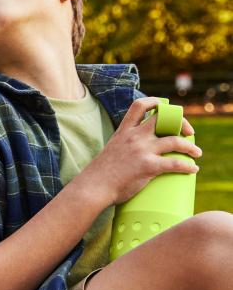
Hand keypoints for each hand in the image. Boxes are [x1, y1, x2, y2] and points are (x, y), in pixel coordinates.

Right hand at [79, 97, 201, 207]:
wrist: (94, 187)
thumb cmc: (101, 173)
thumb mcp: (112, 149)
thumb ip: (125, 145)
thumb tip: (139, 151)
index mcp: (124, 131)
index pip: (140, 105)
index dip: (156, 102)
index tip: (166, 108)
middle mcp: (134, 136)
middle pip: (164, 119)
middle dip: (182, 123)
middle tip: (189, 132)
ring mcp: (141, 150)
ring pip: (175, 140)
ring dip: (191, 147)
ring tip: (196, 153)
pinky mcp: (148, 166)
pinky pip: (176, 163)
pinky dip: (188, 166)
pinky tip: (193, 169)